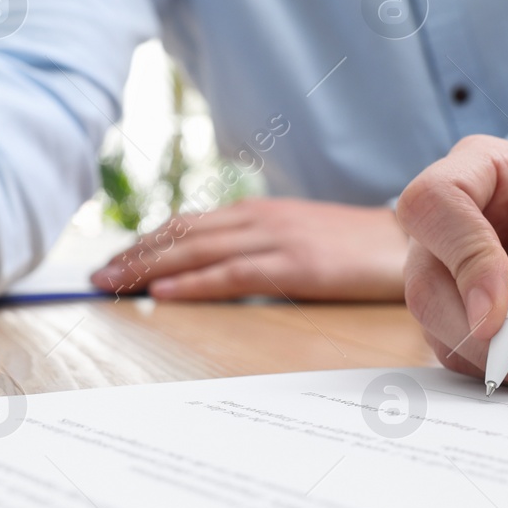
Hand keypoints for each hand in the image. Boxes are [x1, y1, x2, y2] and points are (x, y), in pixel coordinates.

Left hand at [90, 198, 406, 301]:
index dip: (146, 242)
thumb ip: (261, 250)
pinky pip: (235, 275)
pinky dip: (195, 283)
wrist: (412, 240)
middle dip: (135, 255)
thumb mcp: (300, 241)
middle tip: (94, 276)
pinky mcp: (297, 266)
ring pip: (199, 251)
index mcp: (259, 215)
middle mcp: (260, 220)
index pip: (189, 225)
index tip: (112, 259)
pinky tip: (165, 293)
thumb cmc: (356, 249)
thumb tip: (216, 272)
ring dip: (150, 268)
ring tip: (113, 283)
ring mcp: (277, 240)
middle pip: (183, 235)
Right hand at [397, 136, 507, 389]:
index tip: (504, 313)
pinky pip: (470, 361)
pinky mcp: (459, 324)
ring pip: (446, 333)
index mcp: (486, 172)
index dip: (462, 256)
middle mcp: (454, 223)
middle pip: (428, 283)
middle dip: (496, 338)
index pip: (437, 201)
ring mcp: (450, 277)